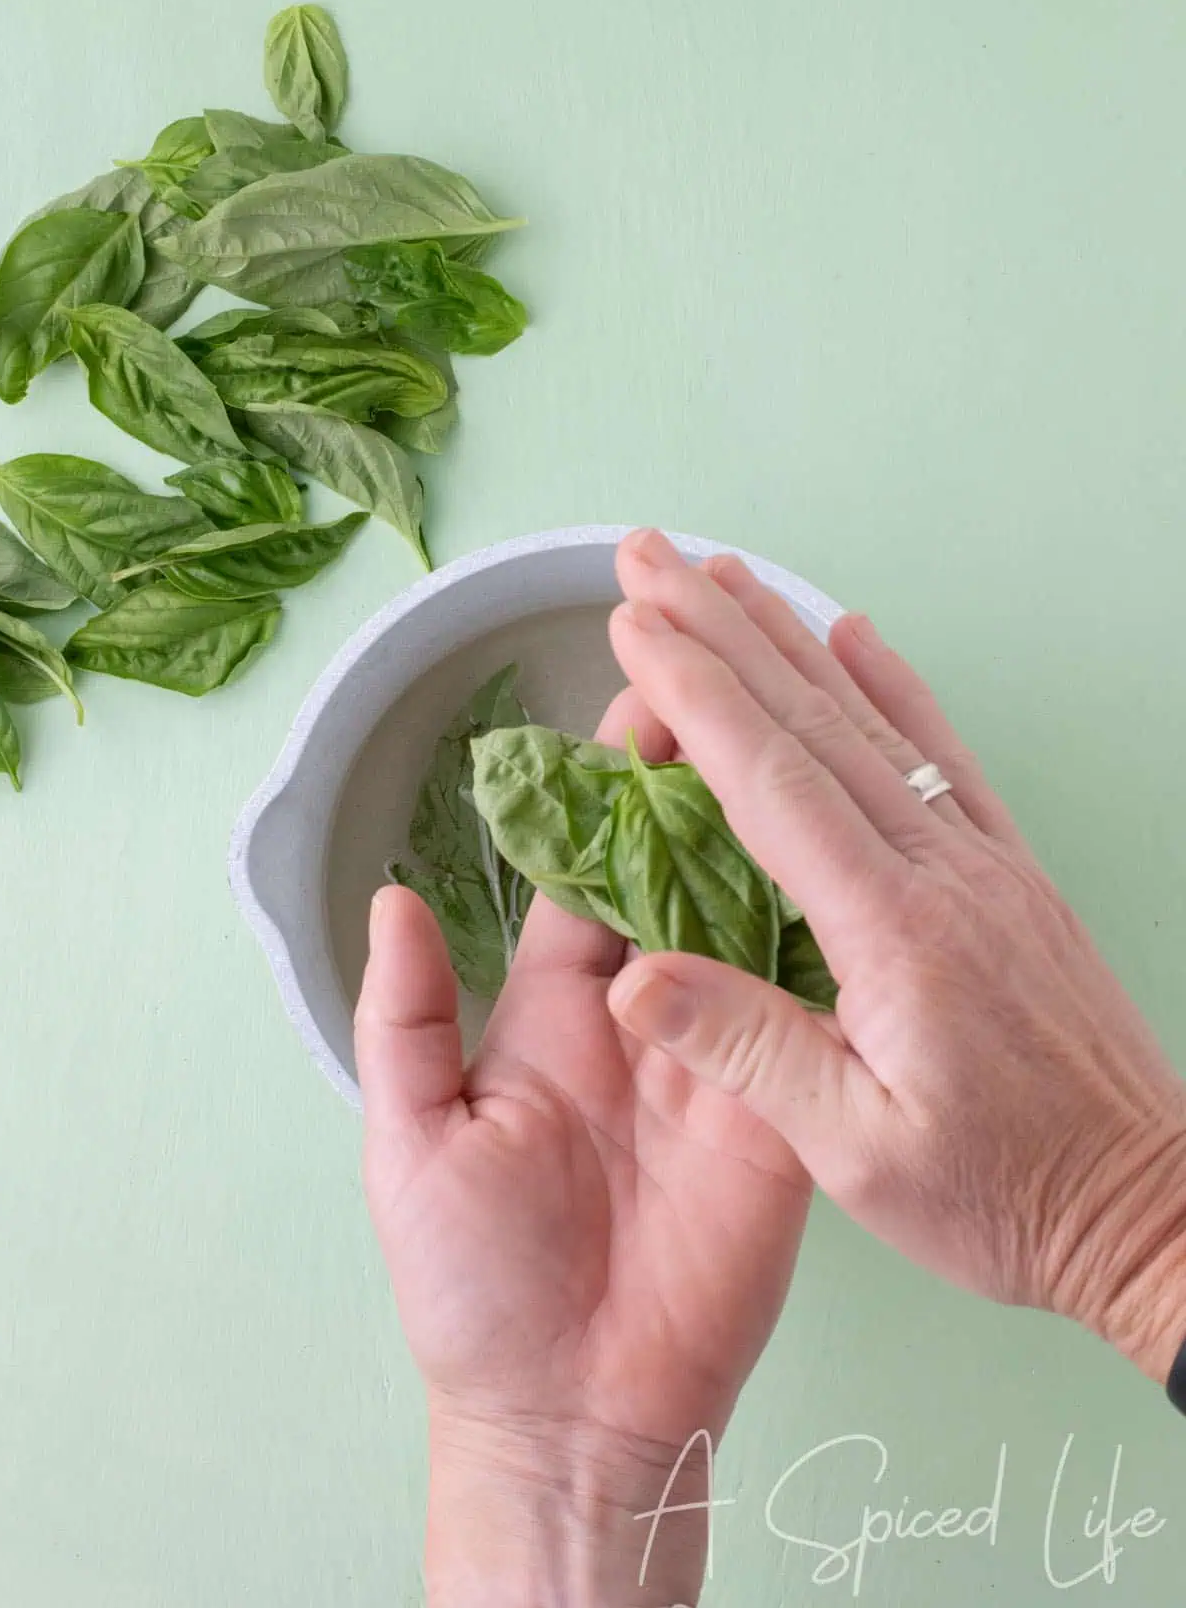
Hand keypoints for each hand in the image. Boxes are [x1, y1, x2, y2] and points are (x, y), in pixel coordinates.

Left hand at [354, 688, 811, 1607]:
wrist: (568, 1410)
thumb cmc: (473, 1286)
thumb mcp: (411, 1142)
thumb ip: (406, 1019)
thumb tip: (395, 900)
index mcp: (557, 1009)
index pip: (590, 875)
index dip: (612, 793)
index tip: (639, 706)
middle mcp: (646, 1014)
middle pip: (683, 878)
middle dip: (704, 789)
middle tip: (732, 695)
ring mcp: (721, 1056)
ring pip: (754, 925)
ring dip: (770, 843)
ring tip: (792, 748)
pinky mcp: (781, 1108)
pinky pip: (806, 1015)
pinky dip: (828, 945)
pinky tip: (846, 869)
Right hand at [605, 529, 1185, 1385]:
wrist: (1147, 1208)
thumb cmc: (1006, 1196)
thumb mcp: (858, 1154)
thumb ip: (748, 1053)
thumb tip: (632, 981)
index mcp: (893, 932)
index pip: (771, 781)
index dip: (695, 694)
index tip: (634, 625)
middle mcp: (940, 871)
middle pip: (811, 721)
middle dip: (718, 630)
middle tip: (648, 557)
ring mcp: (982, 862)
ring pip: (871, 720)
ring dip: (788, 638)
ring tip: (725, 575)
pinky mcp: (1007, 873)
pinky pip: (942, 755)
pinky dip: (894, 685)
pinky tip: (856, 636)